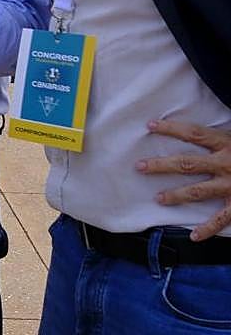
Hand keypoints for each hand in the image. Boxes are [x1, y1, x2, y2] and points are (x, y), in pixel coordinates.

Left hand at [136, 119, 230, 240]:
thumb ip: (223, 136)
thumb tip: (201, 129)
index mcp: (227, 144)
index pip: (193, 133)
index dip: (171, 128)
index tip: (149, 126)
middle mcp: (227, 164)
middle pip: (187, 163)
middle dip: (161, 165)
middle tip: (139, 167)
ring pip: (198, 191)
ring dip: (176, 195)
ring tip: (158, 198)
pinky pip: (222, 219)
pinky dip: (208, 229)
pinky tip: (193, 237)